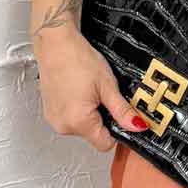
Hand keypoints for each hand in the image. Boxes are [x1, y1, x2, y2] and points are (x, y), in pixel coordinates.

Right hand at [35, 35, 148, 150]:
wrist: (56, 43)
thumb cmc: (77, 59)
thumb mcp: (108, 86)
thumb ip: (123, 111)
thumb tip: (137, 127)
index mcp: (79, 121)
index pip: (105, 144)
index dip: (116, 131)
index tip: (120, 115)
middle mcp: (63, 125)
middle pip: (93, 136)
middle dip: (103, 119)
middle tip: (102, 96)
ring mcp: (54, 120)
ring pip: (82, 128)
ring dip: (90, 114)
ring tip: (87, 91)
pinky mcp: (49, 113)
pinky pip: (70, 120)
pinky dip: (77, 110)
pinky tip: (78, 92)